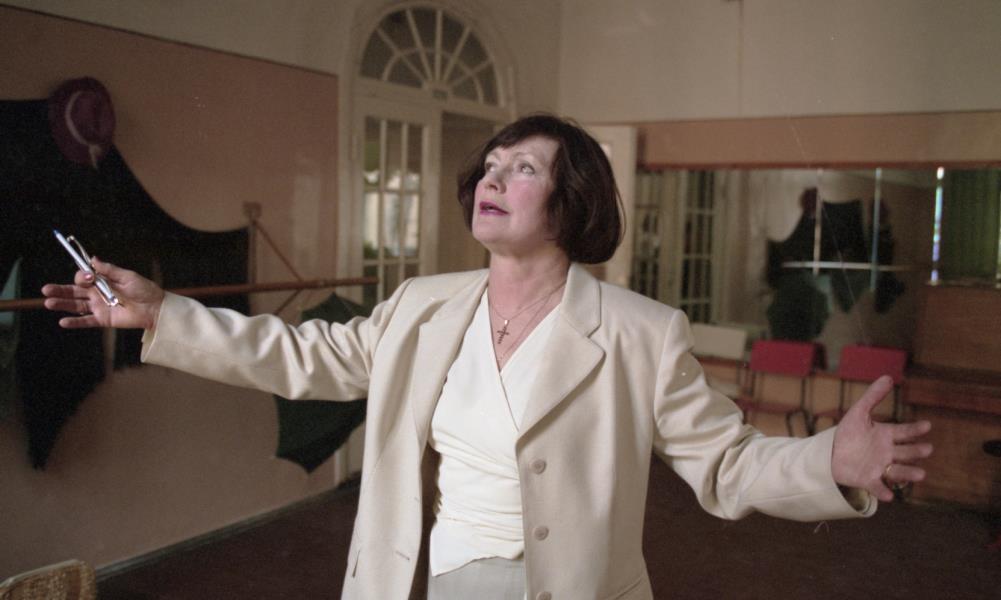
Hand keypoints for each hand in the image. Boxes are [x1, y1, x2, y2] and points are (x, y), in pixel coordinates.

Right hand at [41, 257, 164, 329]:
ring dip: (62, 304)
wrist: (155, 308)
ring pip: (76, 305)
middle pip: (74, 291)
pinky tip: (63, 321)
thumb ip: (110, 270)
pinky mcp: (103, 319)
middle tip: (46, 290)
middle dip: (59, 290)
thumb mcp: (128, 276)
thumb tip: (93, 259)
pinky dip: (75, 322)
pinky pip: (86, 321)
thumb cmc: (144, 289)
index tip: (88, 277)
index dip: (82, 277)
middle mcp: (97, 293)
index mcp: (102, 280)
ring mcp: (98, 307)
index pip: (83, 278)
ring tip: (48, 303)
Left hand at [831, 375, 932, 501]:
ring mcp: (880, 467)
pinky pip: (878, 486)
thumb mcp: (859, 412)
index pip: (905, 432)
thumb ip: (873, 396)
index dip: (915, 430)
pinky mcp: (868, 480)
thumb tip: (888, 377)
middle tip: (927, 449)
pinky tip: (888, 495)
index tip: (927, 425)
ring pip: (898, 471)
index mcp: (887, 435)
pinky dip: (883, 491)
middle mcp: (888, 452)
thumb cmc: (848, 433)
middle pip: (906, 452)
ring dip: (909, 473)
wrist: (829, 452)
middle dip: (917, 451)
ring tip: (921, 474)